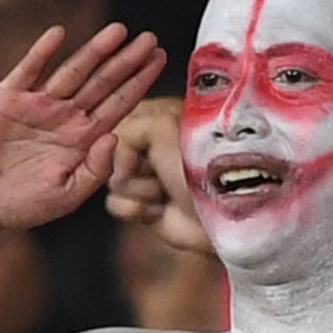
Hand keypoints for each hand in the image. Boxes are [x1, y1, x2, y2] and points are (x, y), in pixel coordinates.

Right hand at [0, 23, 164, 234]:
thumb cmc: (21, 206)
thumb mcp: (66, 196)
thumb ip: (95, 170)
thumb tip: (115, 136)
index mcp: (82, 139)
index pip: (118, 105)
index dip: (138, 82)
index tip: (160, 60)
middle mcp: (64, 117)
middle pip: (102, 82)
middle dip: (126, 61)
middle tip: (150, 39)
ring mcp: (37, 105)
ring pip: (72, 72)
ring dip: (94, 51)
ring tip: (118, 30)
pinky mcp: (8, 99)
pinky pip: (28, 71)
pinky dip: (42, 53)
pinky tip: (59, 34)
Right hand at [98, 98, 210, 257]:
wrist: (221, 216)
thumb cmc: (200, 168)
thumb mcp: (162, 129)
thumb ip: (128, 127)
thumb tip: (112, 154)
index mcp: (162, 117)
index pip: (120, 122)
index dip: (122, 140)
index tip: (138, 149)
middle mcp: (154, 145)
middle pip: (112, 153)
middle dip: (131, 167)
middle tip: (158, 172)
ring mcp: (150, 176)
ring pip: (112, 181)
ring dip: (139, 190)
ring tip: (166, 193)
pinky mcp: (146, 206)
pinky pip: (115, 204)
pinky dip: (135, 210)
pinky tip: (158, 211)